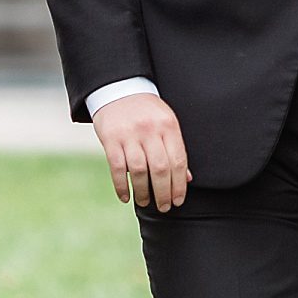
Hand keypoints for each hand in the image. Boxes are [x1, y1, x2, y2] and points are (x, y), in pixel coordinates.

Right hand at [91, 93, 191, 210]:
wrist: (120, 90)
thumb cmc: (148, 111)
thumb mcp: (167, 123)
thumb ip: (175, 148)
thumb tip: (187, 178)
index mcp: (168, 126)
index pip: (177, 160)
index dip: (179, 184)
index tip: (179, 200)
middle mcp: (150, 130)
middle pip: (160, 168)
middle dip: (163, 192)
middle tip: (164, 207)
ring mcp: (129, 135)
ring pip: (138, 170)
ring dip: (143, 191)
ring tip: (145, 202)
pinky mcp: (111, 139)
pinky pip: (117, 167)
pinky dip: (121, 185)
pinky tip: (125, 197)